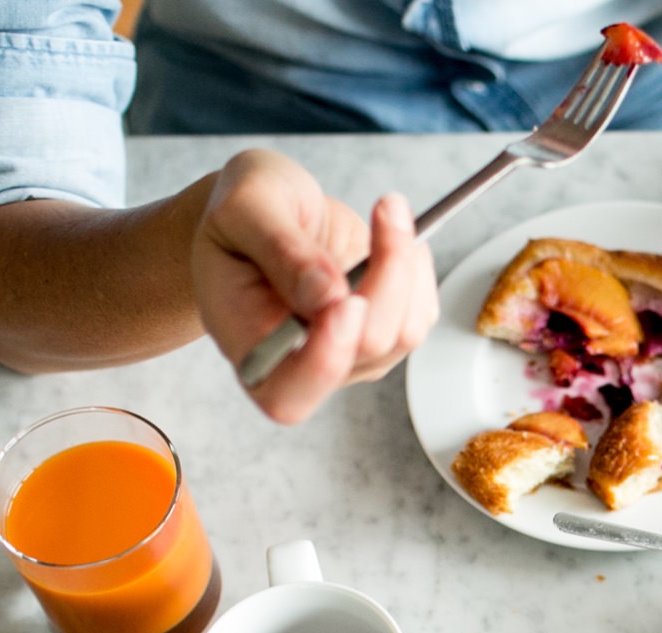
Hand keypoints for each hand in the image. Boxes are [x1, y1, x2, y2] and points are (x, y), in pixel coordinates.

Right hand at [191, 150, 438, 423]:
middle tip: (385, 208)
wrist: (264, 218)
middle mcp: (303, 366)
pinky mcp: (385, 334)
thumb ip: (280, 252)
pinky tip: (393, 233)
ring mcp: (351, 355)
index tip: (346, 302)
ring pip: (404, 333)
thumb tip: (327, 295)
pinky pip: (421, 315)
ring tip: (388, 209)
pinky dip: (419, 269)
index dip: (324, 360)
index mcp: (249, 350)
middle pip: (366, 348)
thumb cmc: (240, 218)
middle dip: (387, 276)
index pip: (287, 395)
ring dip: (408, 265)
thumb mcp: (243, 209)